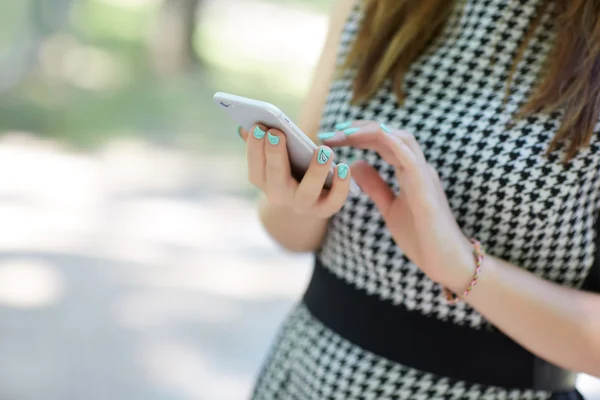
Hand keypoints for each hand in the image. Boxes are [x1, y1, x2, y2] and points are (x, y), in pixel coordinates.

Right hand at [240, 124, 350, 218]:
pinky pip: (334, 200)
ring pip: (307, 191)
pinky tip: (344, 167)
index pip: (255, 169)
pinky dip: (341, 185)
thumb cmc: (289, 169)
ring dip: (315, 171)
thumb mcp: (275, 158)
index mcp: (264, 182)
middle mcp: (280, 196)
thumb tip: (245, 128)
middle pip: (275, 178)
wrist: (309, 201)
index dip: (254, 149)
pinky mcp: (325, 209)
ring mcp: (303, 205)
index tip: (258, 126)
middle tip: (277, 133)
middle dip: (275, 155)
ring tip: (324, 150)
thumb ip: (262, 143)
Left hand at [322, 121, 473, 288]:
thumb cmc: (422, 237)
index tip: (332, 137)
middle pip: (390, 134)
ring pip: (402, 139)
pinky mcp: (427, 192)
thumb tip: (355, 164)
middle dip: (359, 129)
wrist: (446, 263)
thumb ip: (375, 186)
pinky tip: (374, 138)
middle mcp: (419, 168)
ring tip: (344, 133)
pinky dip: (393, 145)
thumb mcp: (389, 208)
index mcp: (410, 171)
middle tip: (330, 133)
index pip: (384, 141)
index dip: (358, 134)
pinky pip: (411, 160)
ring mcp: (425, 177)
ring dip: (372, 132)